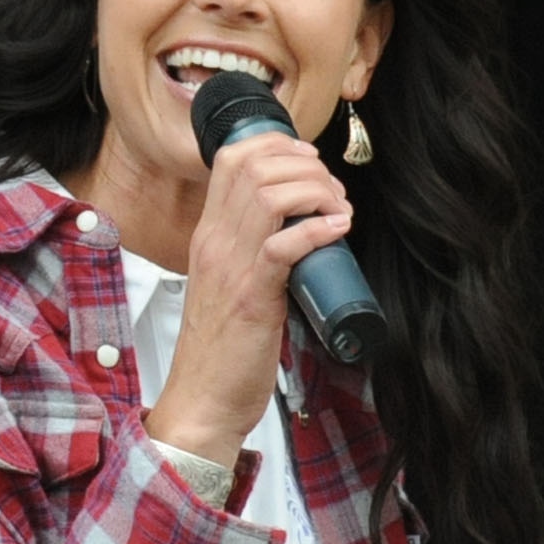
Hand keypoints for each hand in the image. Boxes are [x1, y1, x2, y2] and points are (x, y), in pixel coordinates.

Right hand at [141, 132, 351, 466]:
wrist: (204, 397)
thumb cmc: (226, 346)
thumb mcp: (233, 282)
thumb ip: (254, 251)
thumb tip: (299, 227)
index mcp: (209, 235)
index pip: (232, 159)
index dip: (278, 146)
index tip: (312, 163)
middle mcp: (215, 242)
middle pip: (254, 166)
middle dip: (306, 166)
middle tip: (333, 191)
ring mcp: (231, 267)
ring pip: (269, 195)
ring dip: (317, 191)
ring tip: (340, 210)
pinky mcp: (252, 297)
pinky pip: (283, 244)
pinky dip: (317, 229)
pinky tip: (338, 230)